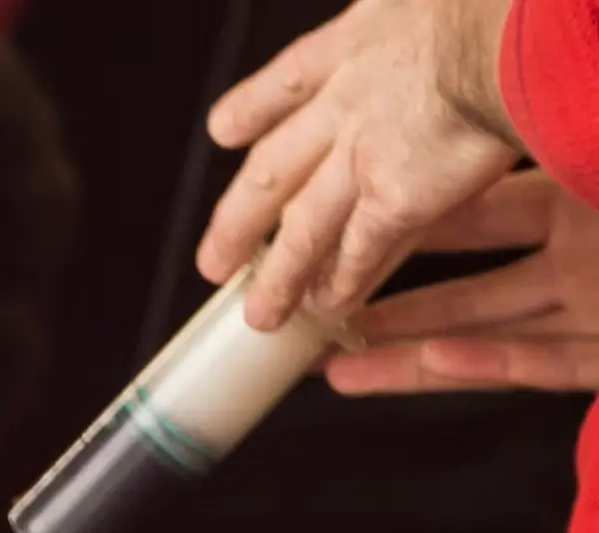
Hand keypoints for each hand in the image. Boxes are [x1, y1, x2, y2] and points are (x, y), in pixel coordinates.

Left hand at [196, 0, 523, 327]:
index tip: (225, 131)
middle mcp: (343, 105)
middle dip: (239, 221)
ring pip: (304, 227)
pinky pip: (359, 251)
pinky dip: (343, 283)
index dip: (252, 109)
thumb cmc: (494, 9)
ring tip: (260, 313)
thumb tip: (436, 24)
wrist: (507, 42)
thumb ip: (416, 29)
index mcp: (355, 42)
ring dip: (281, 276)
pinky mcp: (393, 200)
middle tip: (214, 261)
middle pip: (272, 170)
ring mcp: (360, 158)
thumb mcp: (426, 2)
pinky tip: (328, 308)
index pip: (288, 82)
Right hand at [328, 168, 598, 388]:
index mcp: (581, 206)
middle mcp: (586, 262)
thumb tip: (465, 130)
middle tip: (322, 324)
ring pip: (494, 343)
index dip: (418, 232)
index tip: (350, 240)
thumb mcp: (585, 155)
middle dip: (391, 317)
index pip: (486, 219)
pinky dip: (495, 366)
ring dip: (415, 361)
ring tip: (340, 369)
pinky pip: (554, 366)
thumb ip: (547, 148)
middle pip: (473, 298)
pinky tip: (434, 360)